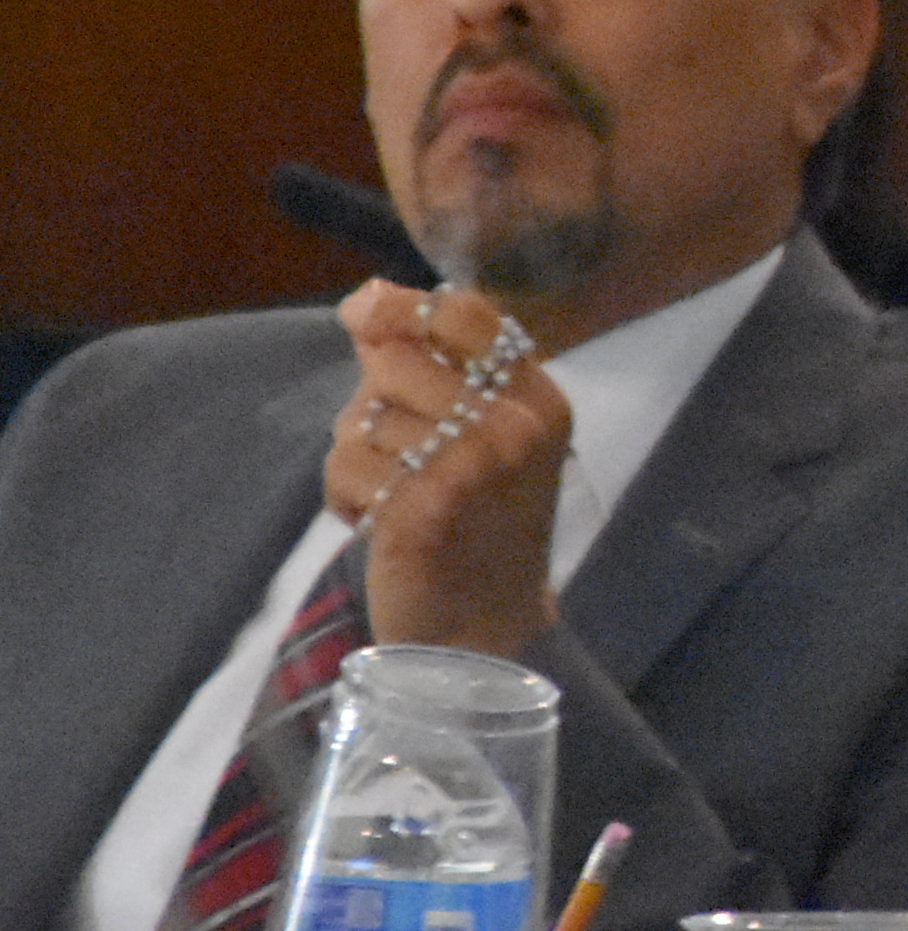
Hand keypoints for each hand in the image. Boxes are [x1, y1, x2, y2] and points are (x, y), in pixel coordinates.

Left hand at [325, 280, 570, 659]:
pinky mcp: (422, 505)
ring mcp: (472, 465)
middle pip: (392, 362)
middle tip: (401, 456)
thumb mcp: (477, 436)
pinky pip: (346, 464)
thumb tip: (365, 298)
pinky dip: (345, 497)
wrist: (482, 632)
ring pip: (360, 418)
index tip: (365, 315)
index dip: (405, 307)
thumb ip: (427, 365)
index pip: (469, 315)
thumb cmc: (477, 529)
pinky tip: (378, 525)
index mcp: (539, 401)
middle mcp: (515, 426)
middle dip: (373, 406)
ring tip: (392, 497)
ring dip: (356, 459)